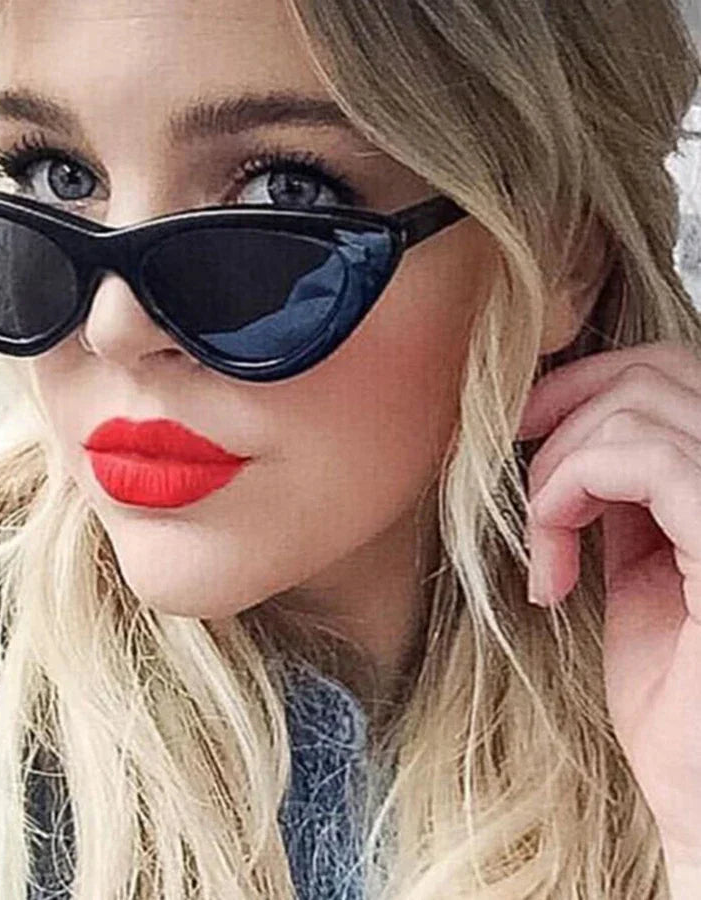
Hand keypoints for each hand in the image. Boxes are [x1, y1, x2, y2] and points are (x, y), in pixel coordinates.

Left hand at [516, 340, 700, 873]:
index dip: (588, 381)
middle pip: (658, 370)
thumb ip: (628, 500)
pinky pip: (639, 459)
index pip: (675, 373)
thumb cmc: (675, 699)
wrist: (698, 794)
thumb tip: (576, 442)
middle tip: (512, 455)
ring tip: (545, 543)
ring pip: (638, 407)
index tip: (524, 426)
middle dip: (562, 401)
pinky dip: (566, 495)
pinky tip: (553, 567)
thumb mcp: (642, 569)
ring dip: (557, 468)